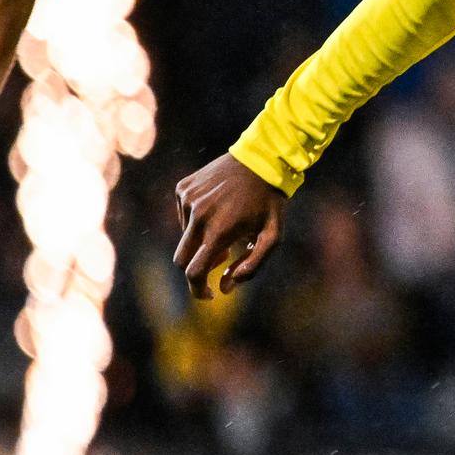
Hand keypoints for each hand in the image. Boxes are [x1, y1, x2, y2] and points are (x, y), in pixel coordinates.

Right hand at [173, 153, 286, 299]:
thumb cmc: (270, 201)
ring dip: (201, 240)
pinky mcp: (183, 188)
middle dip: (197, 267)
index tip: (208, 295)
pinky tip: (218, 207)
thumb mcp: (272, 236)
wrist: (262, 159)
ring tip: (227, 226)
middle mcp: (198, 215)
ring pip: (184, 236)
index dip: (197, 289)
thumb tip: (225, 288)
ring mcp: (188, 200)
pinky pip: (183, 214)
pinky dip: (196, 220)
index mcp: (219, 230)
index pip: (194, 272)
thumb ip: (251, 266)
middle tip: (220, 261)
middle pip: (182, 258)